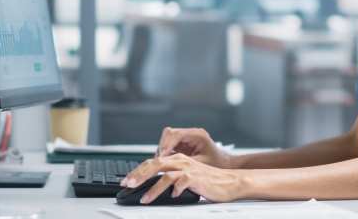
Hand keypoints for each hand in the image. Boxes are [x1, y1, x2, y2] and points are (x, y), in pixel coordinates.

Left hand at [118, 153, 247, 203]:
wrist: (230, 182)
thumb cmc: (209, 182)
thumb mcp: (186, 177)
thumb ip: (171, 178)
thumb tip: (153, 186)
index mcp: (177, 160)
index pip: (152, 163)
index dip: (137, 171)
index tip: (127, 181)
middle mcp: (181, 161)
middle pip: (154, 165)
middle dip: (138, 175)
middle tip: (128, 185)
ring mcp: (188, 168)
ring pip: (164, 175)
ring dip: (152, 188)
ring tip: (144, 199)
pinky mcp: (196, 177)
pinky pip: (180, 182)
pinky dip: (174, 189)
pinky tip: (171, 196)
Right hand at [155, 126, 235, 168]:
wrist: (225, 165)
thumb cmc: (217, 164)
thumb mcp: (202, 164)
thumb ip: (186, 163)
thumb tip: (170, 166)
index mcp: (198, 135)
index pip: (177, 134)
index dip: (167, 144)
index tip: (163, 156)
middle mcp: (191, 134)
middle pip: (170, 133)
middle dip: (163, 146)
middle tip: (160, 160)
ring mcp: (186, 138)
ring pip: (167, 138)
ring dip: (162, 149)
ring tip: (161, 162)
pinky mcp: (183, 144)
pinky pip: (170, 145)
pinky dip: (165, 152)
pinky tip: (164, 162)